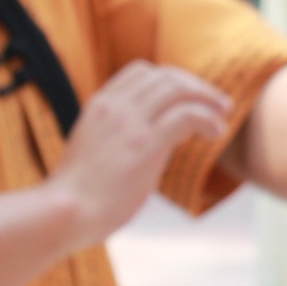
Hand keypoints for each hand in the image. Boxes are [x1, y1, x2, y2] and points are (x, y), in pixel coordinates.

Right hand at [46, 63, 232, 245]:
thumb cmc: (78, 195)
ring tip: (223, 114)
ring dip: (207, 98)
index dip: (171, 80)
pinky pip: (187, 115)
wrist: (63, 214)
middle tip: (217, 104)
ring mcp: (129, 122)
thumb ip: (122, 137)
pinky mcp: (145, 143)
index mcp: (99, 106)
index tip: (188, 98)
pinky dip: (208, 118)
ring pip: (179, 89)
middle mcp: (115, 106)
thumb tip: (159, 139)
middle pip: (166, 76)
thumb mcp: (97, 152)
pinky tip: (216, 133)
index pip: (141, 72)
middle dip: (196, 87)